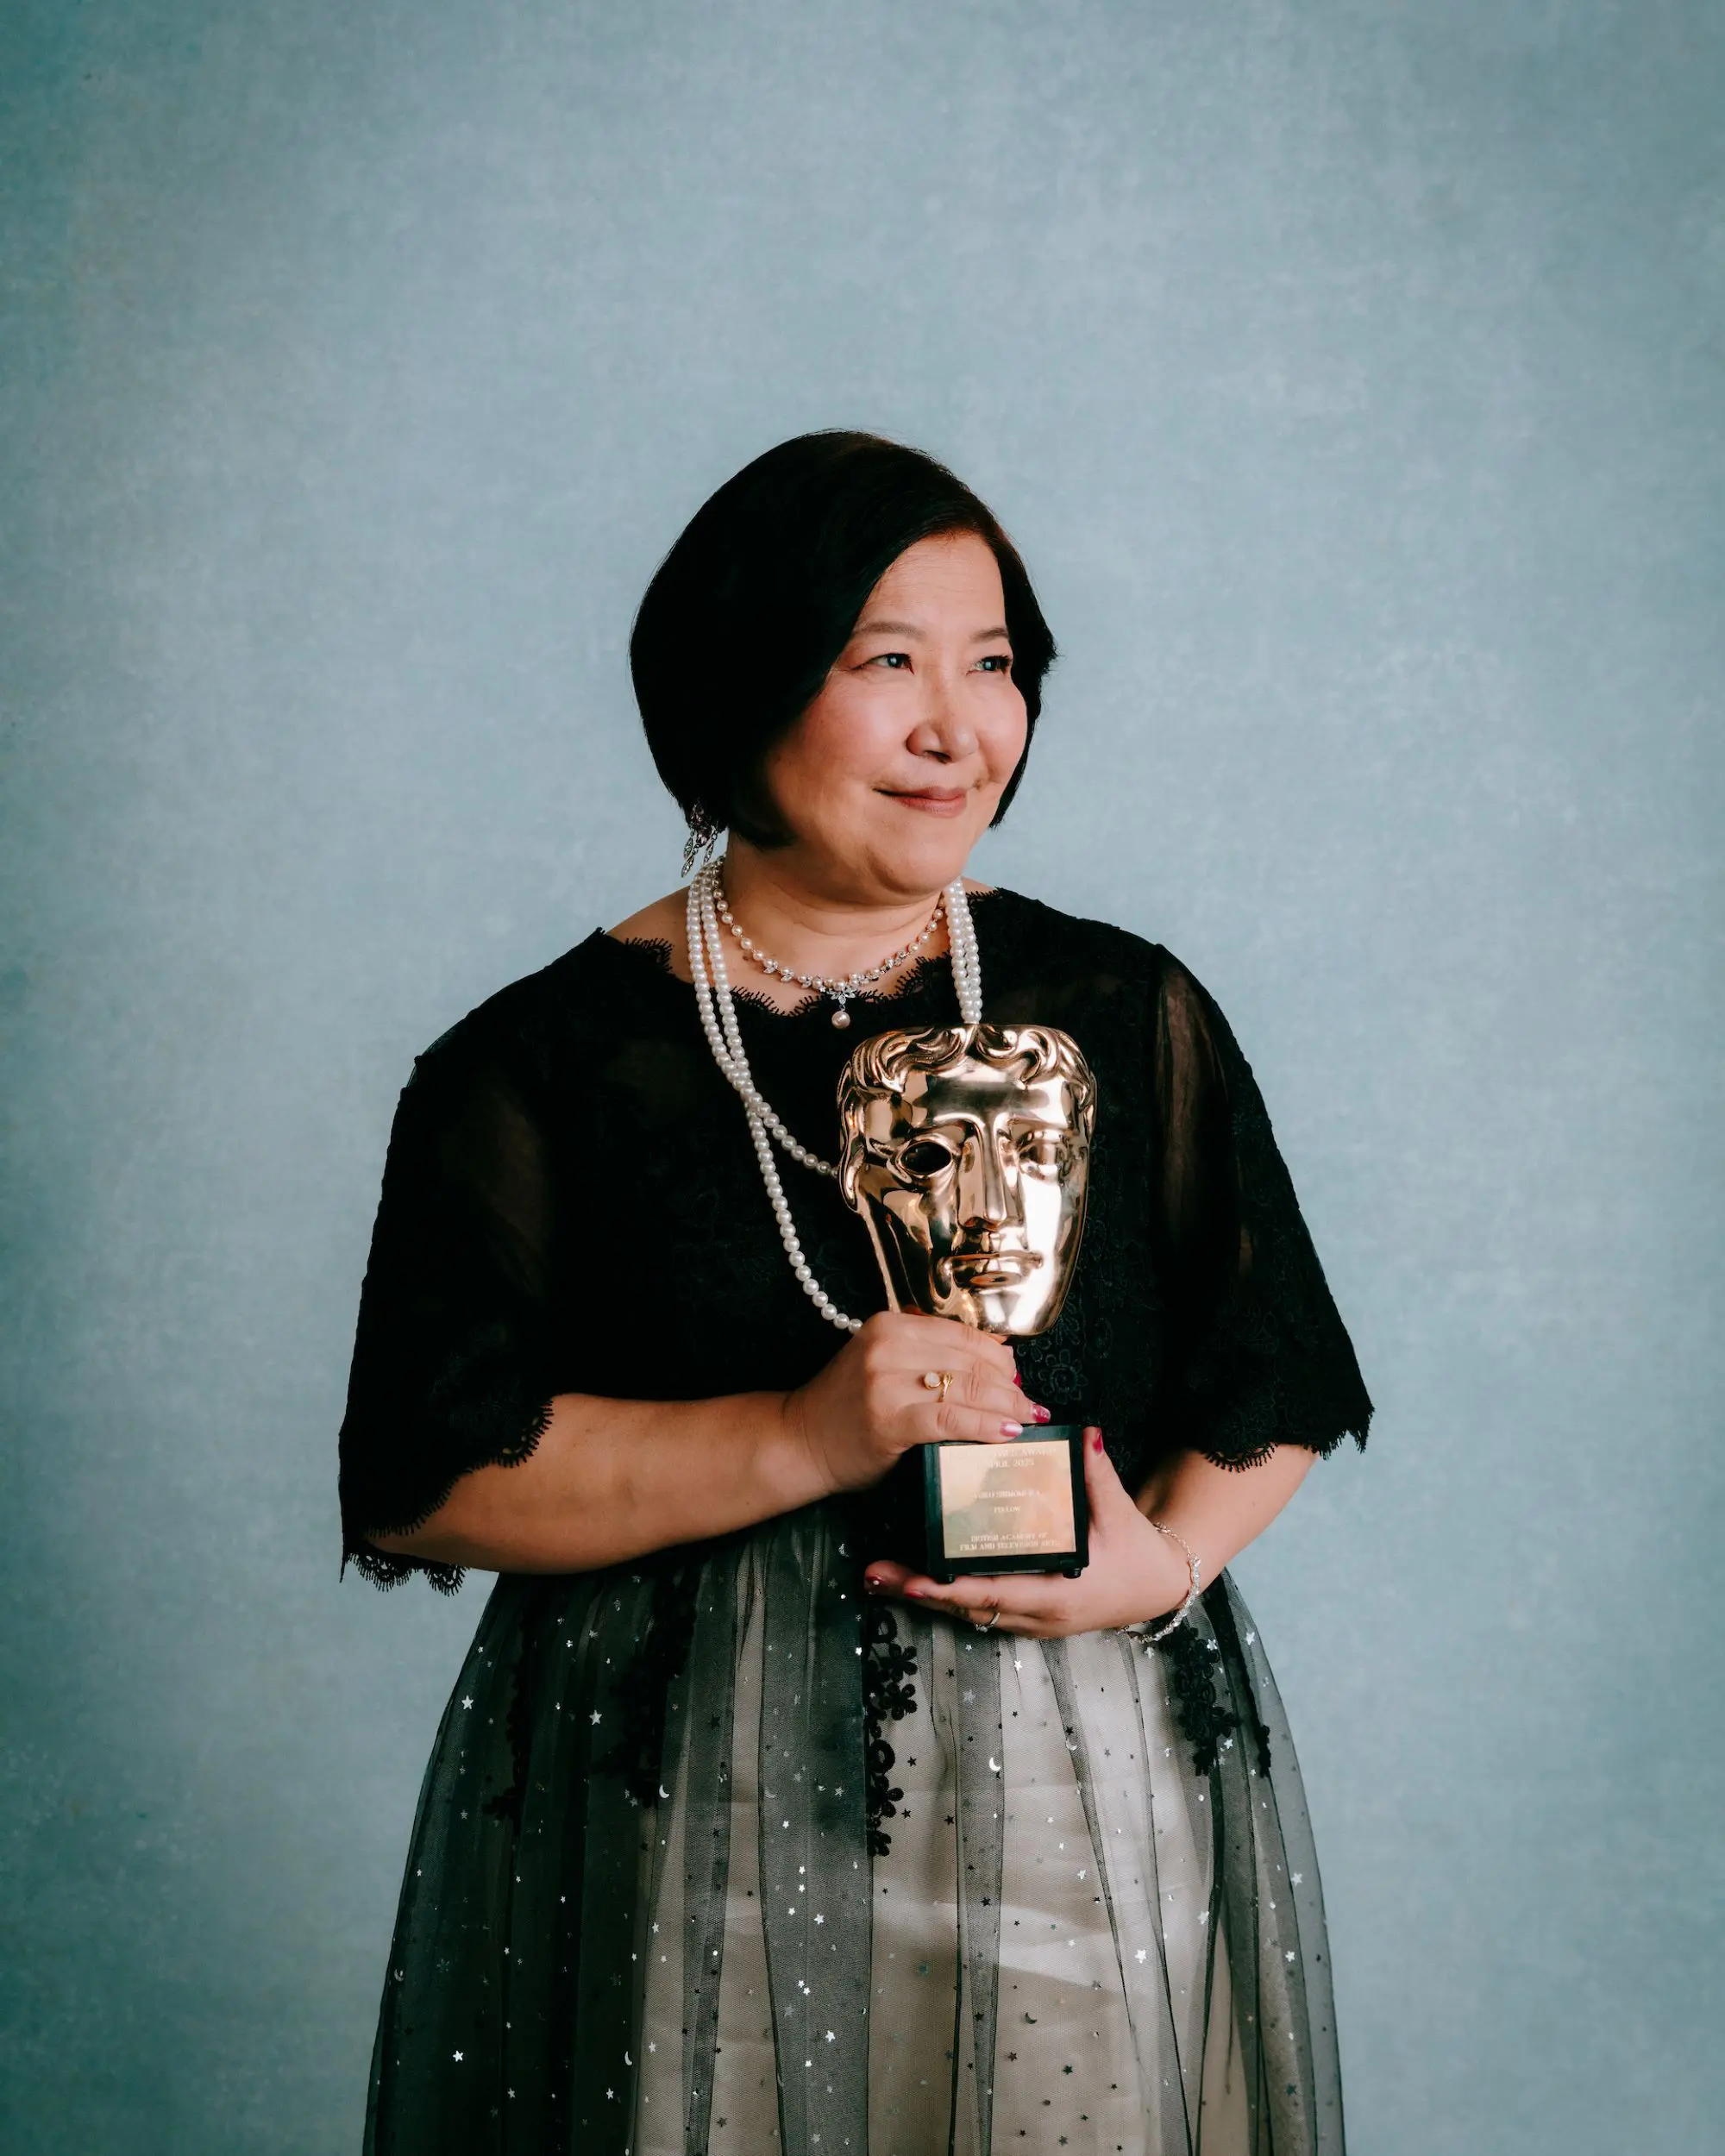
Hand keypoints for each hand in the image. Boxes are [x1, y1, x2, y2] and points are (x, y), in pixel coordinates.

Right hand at [783, 1310, 1049, 1496]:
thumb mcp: (884, 1361)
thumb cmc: (849, 1406)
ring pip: (967, 1388)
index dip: (999, 1357)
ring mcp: (887, 1382)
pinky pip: (952, 1419)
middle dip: (1009, 1386)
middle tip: (1029, 1406)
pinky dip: (986, 1426)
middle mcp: (889, 1345)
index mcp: (891, 1324)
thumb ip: (928, 1353)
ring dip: (1006, 1407)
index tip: (1017, 1378)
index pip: (963, 1335)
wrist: (801, 1440)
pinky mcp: (890, 1419)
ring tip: (1026, 1420)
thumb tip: (998, 1359)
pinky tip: (1006, 1434)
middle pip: (971, 1362)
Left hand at [862, 1429, 1192, 1637]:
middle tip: (874, 1574)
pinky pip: (980, 1606)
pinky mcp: (1027, 1614)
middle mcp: (1037, 1615)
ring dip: (927, 1595)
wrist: (1158, 1586)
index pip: (995, 1593)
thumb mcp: (1120, 1515)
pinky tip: (917, 1577)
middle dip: (919, 1593)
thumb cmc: (1139, 1553)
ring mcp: (1030, 1620)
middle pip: (968, 1608)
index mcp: (1058, 1595)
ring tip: (880, 1575)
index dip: (953, 1589)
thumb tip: (1084, 1434)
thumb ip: (1097, 1475)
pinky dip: (948, 1594)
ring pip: (969, 1611)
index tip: (914, 1580)